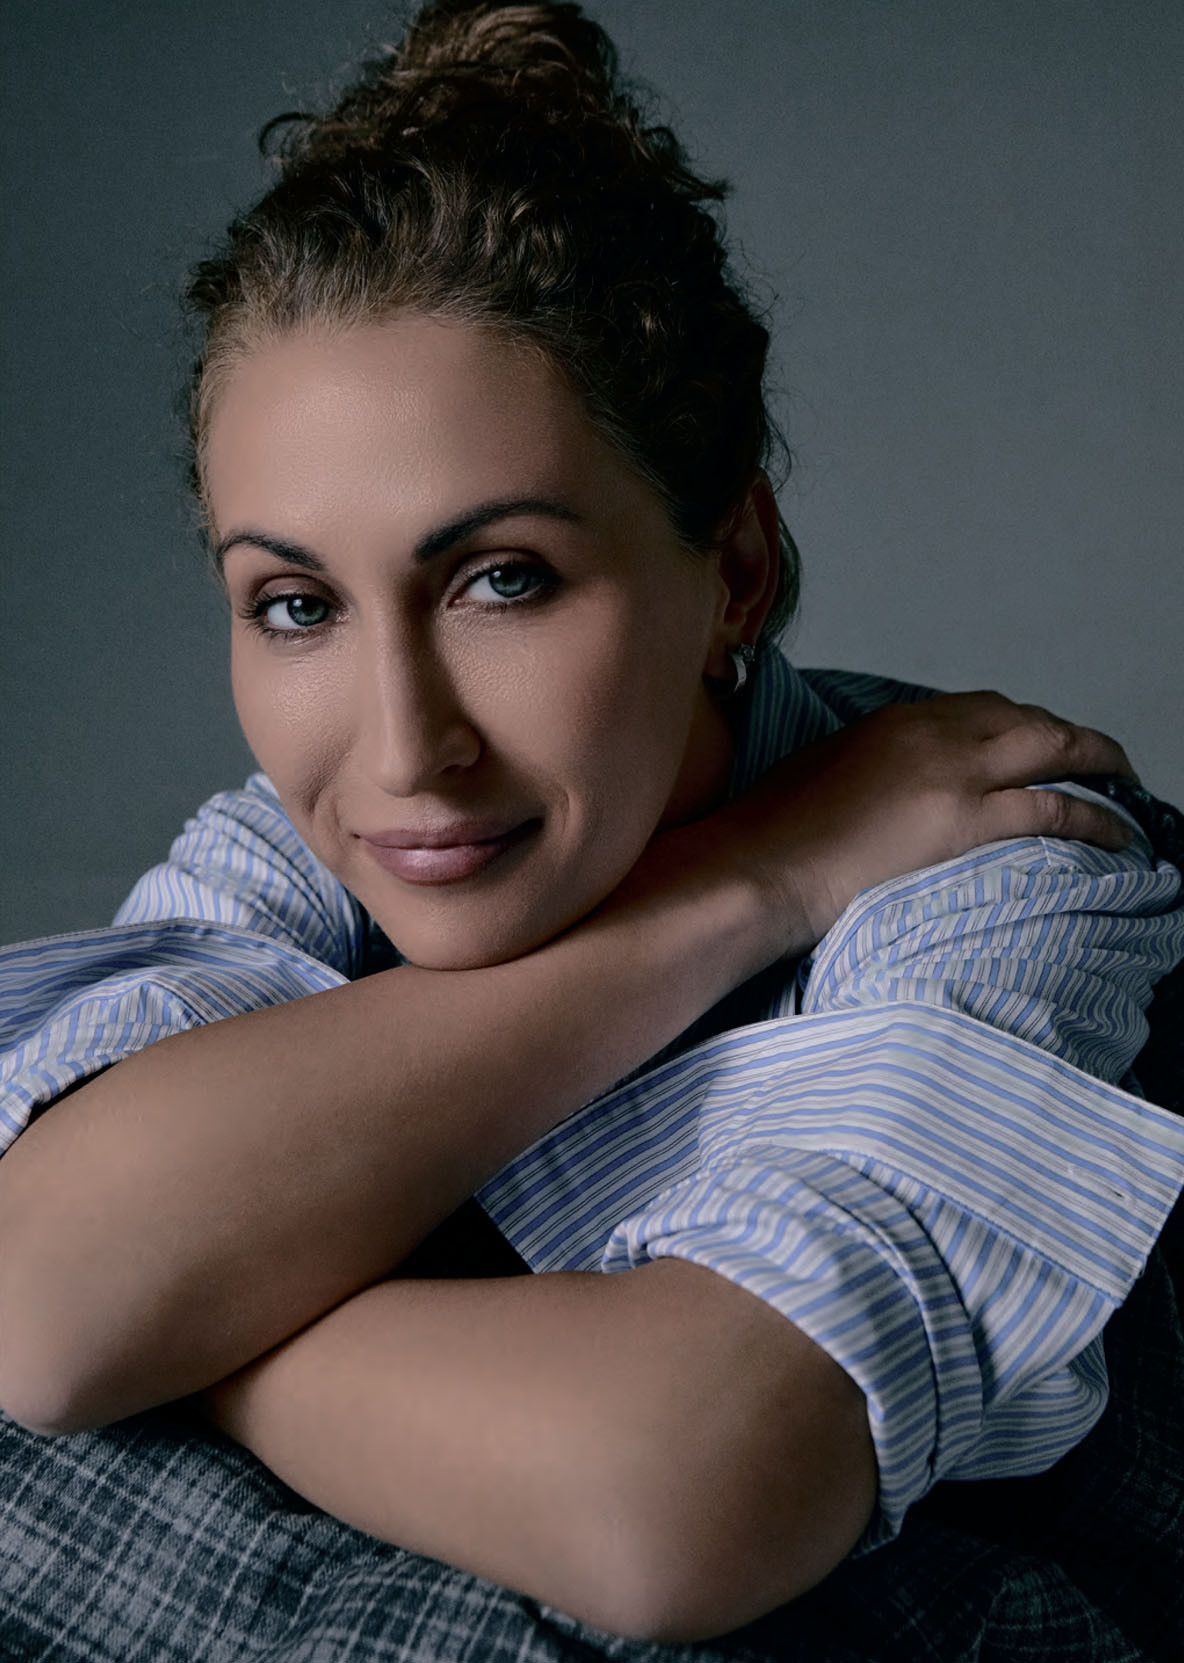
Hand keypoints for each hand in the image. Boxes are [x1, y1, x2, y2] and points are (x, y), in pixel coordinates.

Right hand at [713, 690, 1136, 949]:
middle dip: (1071, 738)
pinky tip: (1118, 833)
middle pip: (1027, 718)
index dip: (1021, 727)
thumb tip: (887, 791)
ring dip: (1099, 764)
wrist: (759, 865)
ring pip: (1054, 748)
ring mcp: (953, 774)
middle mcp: (932, 734)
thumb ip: (866, 770)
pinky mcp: (965, 820)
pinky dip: (1096, 817)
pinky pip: (1054, 809)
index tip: (1038, 747)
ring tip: (1125, 788)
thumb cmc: (771, 835)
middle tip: (1099, 762)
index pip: (979, 710)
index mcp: (894, 721)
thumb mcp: (819, 775)